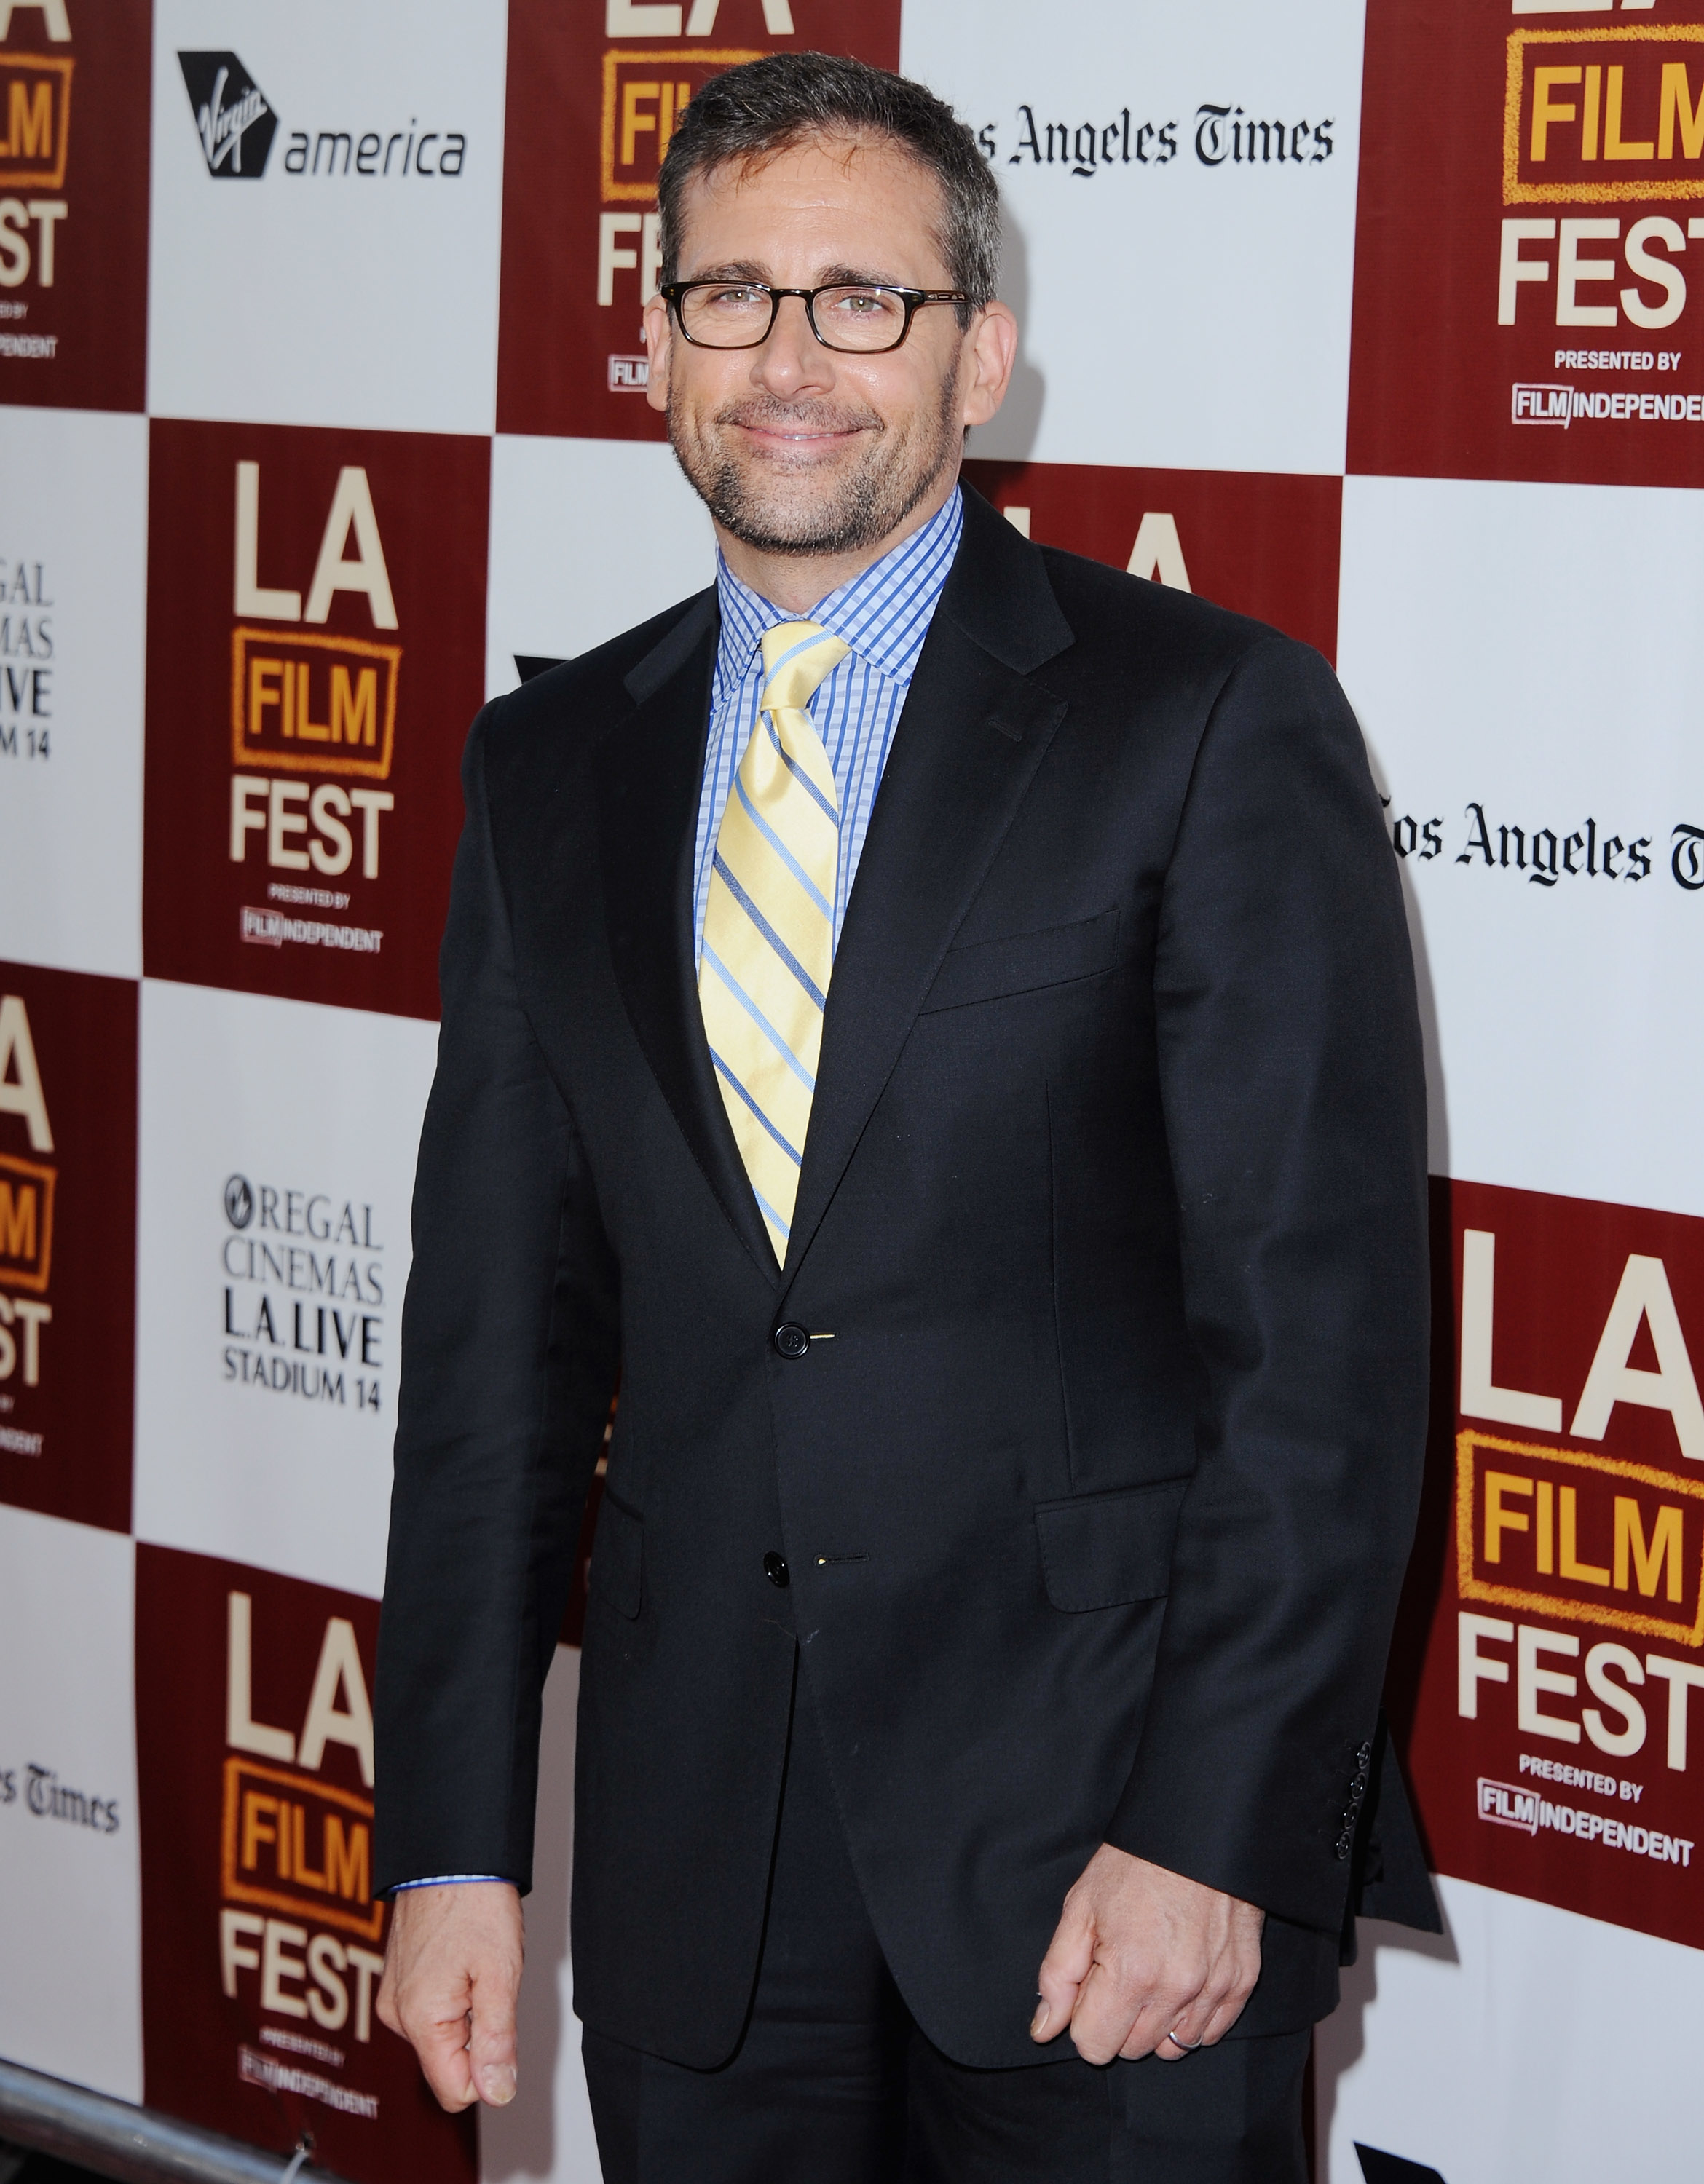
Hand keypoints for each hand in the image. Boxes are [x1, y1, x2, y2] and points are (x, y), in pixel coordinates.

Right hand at [378, 1881, 524, 2110]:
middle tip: (490, 1983)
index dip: (487, 2070)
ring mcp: (394, 1996)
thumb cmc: (474, 1902)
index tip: (501, 2028)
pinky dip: (452, 1995)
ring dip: (465, 2013)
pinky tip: (463, 1960)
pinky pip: (430, 2011)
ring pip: (440, 2036)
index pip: (454, 2091)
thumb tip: (497, 2091)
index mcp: (419, 2019)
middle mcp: (397, 2014)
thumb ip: (496, 2039)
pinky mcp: (397, 1980)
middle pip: (447, 2062)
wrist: (449, 1853)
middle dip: (476, 2034)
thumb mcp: (500, 1974)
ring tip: (477, 1965)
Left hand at [1031, 1844, 1263, 2064]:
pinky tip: (1180, 1977)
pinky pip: (1210, 2033)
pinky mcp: (1241, 1982)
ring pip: (1172, 2047)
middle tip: (1119, 1968)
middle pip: (1132, 2049)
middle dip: (1117, 2017)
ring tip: (1152, 1970)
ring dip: (1155, 2021)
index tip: (1090, 1984)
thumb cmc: (1135, 1865)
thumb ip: (1057, 1975)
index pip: (1094, 2046)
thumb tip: (1044, 2029)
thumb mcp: (1080, 1908)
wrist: (1197, 1830)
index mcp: (1130, 1972)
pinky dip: (1191, 2016)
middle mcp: (1176, 1990)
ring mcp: (1213, 1989)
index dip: (1083, 2018)